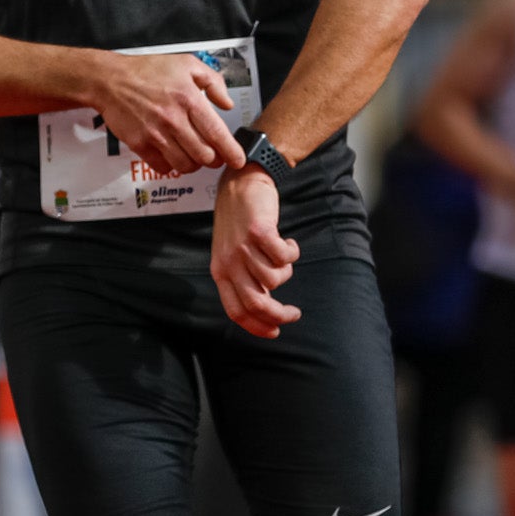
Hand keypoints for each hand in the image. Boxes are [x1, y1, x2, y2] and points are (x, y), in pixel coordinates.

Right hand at [88, 50, 242, 175]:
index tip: (237, 159)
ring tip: (193, 156)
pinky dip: (171, 166)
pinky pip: (162, 167)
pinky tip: (171, 155)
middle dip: (213, 159)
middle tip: (213, 156)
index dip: (231, 152)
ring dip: (193, 165)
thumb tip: (227, 103)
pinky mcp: (140, 144)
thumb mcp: (187, 64)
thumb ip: (213, 82)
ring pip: (185, 165)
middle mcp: (174, 119)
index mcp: (189, 99)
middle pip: (204, 155)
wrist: (110, 80)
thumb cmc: (146, 71)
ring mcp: (156, 134)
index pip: (217, 134)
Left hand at [210, 165, 301, 338]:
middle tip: (294, 313)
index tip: (275, 332)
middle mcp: (229, 262)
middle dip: (279, 314)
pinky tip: (290, 243)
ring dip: (286, 270)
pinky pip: (284, 256)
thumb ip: (245, 279)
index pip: (236, 311)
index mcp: (220, 272)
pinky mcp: (259, 231)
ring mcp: (243, 247)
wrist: (240, 183)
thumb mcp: (233, 254)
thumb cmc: (239, 221)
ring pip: (275, 278)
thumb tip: (266, 309)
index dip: (257, 327)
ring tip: (284, 256)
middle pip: (257, 303)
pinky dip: (292, 252)